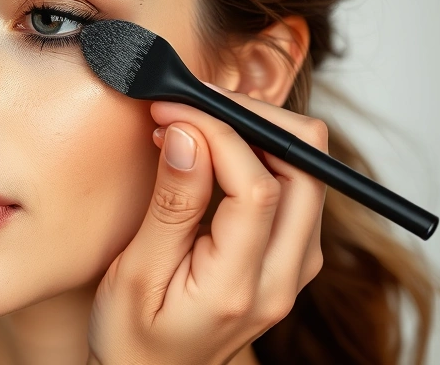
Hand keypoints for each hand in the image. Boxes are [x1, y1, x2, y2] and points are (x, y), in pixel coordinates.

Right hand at [87, 87, 325, 364]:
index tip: (171, 108)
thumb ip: (171, 205)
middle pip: (306, 168)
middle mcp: (284, 277)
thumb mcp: (136, 273)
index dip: (217, 130)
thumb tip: (187, 134)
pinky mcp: (288, 256)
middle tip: (191, 103)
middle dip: (251, 117)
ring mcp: (294, 266)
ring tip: (194, 123)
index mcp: (242, 287)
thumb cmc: (133, 335)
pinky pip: (294, 186)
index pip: (257, 185)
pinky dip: (258, 153)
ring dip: (256, 131)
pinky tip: (211, 149)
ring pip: (307, 171)